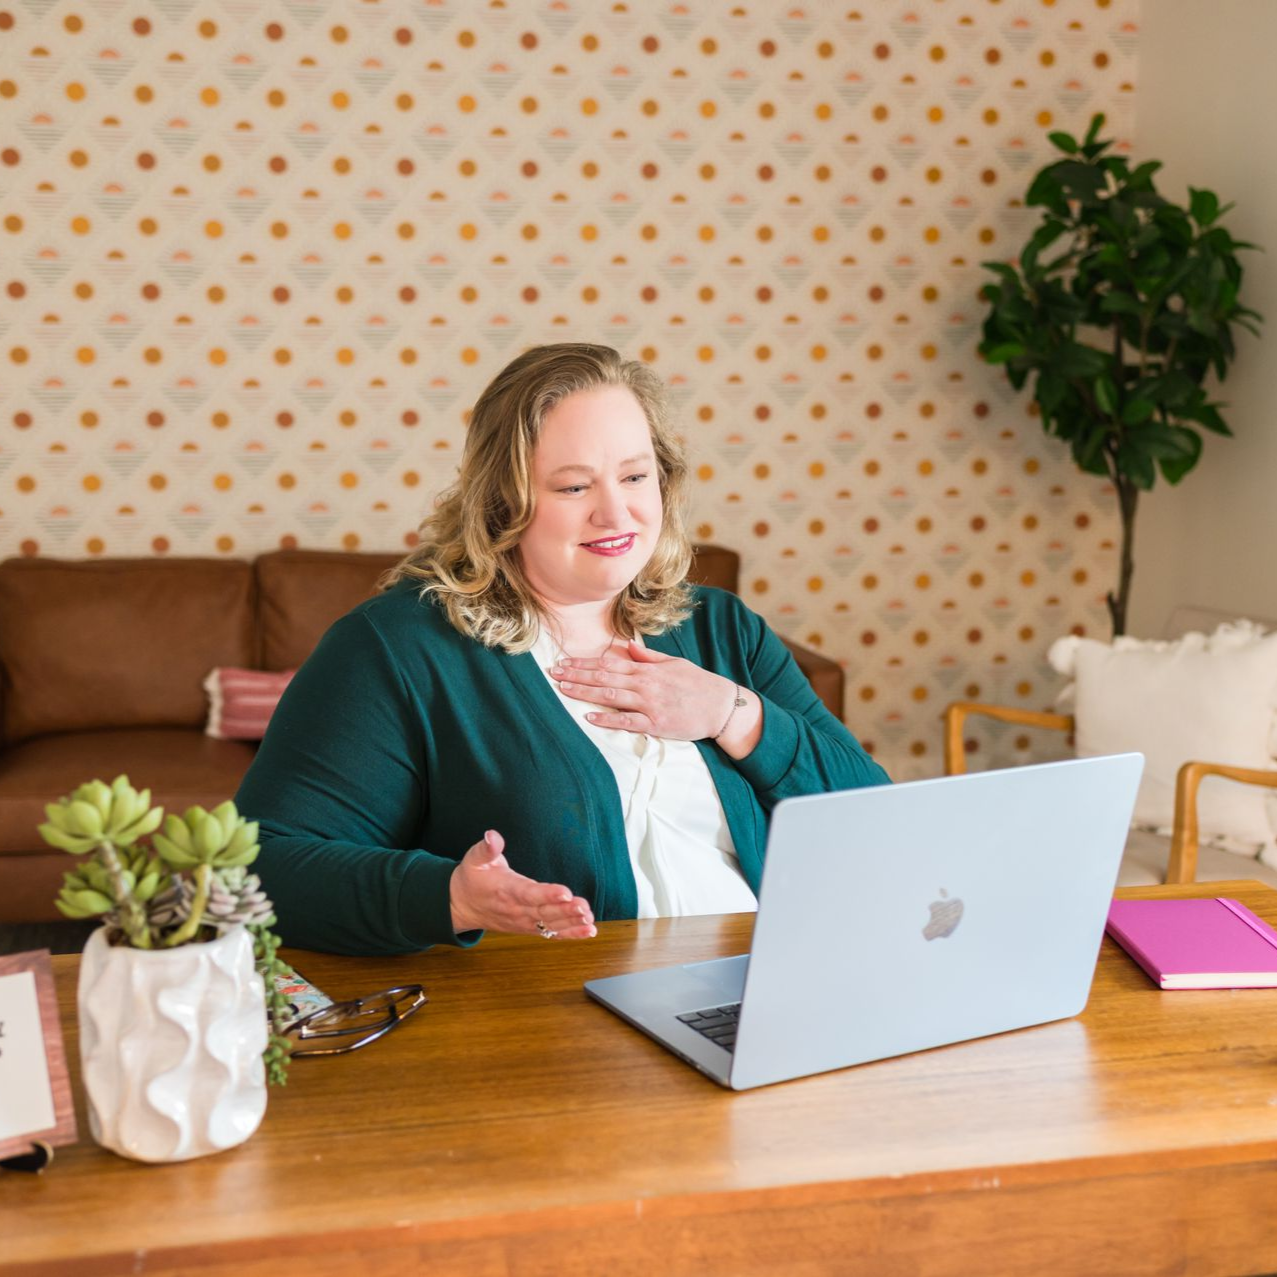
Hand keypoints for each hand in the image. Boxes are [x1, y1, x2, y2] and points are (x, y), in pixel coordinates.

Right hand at [449, 830, 596, 938]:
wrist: (462, 906)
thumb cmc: (472, 878)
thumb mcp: (474, 859)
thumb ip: (486, 849)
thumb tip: (492, 836)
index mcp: (506, 890)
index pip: (528, 894)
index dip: (547, 894)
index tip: (565, 892)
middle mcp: (516, 909)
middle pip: (544, 912)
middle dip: (566, 911)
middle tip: (584, 907)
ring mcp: (523, 922)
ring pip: (550, 925)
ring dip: (572, 923)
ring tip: (589, 920)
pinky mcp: (529, 928)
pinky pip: (551, 933)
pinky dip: (570, 934)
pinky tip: (588, 931)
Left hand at [549, 640, 759, 749]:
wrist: (722, 706)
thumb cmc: (699, 684)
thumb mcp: (674, 663)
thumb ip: (649, 656)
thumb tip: (627, 645)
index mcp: (648, 669)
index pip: (608, 663)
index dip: (584, 663)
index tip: (564, 662)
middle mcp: (645, 684)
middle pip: (604, 677)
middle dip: (576, 675)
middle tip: (553, 673)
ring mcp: (650, 704)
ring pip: (611, 696)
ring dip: (585, 692)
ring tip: (563, 689)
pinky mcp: (656, 724)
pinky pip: (627, 722)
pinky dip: (608, 719)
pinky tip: (589, 717)